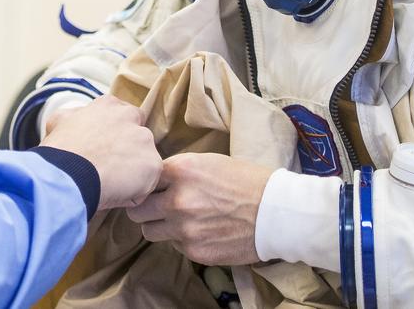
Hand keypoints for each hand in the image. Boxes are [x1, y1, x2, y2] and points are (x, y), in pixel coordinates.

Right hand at [41, 95, 161, 209]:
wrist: (67, 175)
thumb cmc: (58, 152)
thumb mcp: (58, 122)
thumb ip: (74, 116)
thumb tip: (77, 118)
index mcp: (109, 105)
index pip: (123, 117)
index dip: (115, 136)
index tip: (104, 150)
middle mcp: (131, 116)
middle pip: (137, 136)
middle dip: (129, 150)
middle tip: (110, 168)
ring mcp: (144, 140)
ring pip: (144, 159)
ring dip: (132, 171)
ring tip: (109, 184)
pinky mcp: (153, 164)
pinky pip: (147, 183)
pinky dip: (135, 192)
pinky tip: (115, 193)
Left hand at [125, 153, 270, 265]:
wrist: (275, 212)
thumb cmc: (246, 181)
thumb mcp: (209, 162)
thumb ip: (179, 170)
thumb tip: (156, 178)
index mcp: (181, 171)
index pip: (143, 179)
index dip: (147, 184)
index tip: (151, 188)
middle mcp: (177, 200)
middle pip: (138, 210)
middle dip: (144, 208)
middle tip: (155, 207)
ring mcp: (184, 229)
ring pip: (149, 231)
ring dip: (159, 226)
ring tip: (177, 220)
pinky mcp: (194, 251)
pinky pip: (174, 245)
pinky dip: (182, 240)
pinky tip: (200, 231)